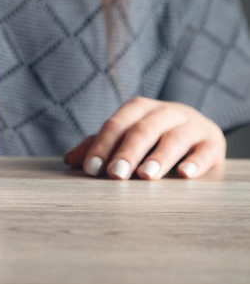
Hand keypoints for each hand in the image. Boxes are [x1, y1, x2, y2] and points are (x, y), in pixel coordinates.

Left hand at [63, 97, 225, 179]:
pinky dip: (196, 162)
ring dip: (159, 157)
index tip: (90, 169)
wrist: (195, 131)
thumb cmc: (151, 137)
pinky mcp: (213, 141)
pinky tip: (185, 175)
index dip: (102, 146)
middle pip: (143, 130)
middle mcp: (165, 111)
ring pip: (174, 138)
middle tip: (115, 175)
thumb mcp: (124, 138)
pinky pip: (206, 150)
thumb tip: (69, 161)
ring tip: (146, 175)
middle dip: (127, 153)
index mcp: (139, 108)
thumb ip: (98, 147)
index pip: (117, 125)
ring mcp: (191, 125)